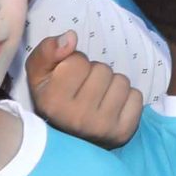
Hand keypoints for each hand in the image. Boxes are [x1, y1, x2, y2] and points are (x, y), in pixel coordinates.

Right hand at [26, 31, 141, 148]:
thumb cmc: (55, 99)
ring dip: (112, 85)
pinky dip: (127, 98)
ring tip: (99, 99)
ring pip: (121, 81)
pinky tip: (113, 109)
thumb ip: (48, 50)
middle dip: (95, 74)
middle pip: (102, 69)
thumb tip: (71, 37)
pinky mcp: (124, 132)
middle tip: (85, 90)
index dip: (75, 64)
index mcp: (53, 103)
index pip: (78, 61)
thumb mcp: (39, 74)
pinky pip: (136, 96)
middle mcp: (78, 118)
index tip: (69, 80)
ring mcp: (103, 128)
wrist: (68, 138)